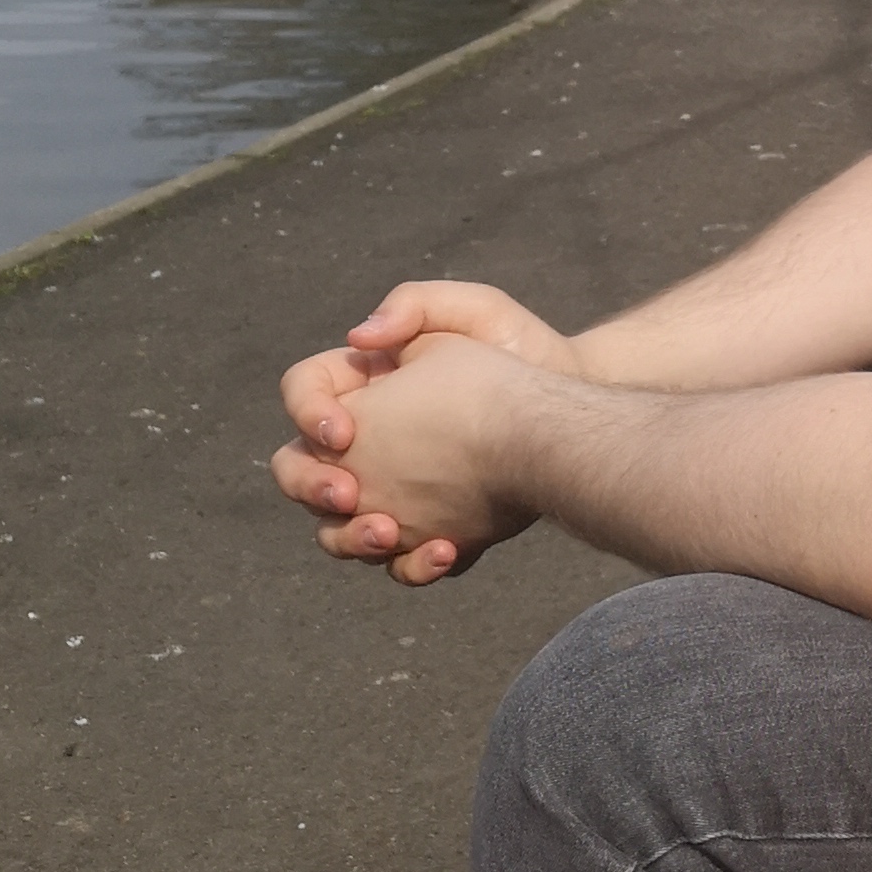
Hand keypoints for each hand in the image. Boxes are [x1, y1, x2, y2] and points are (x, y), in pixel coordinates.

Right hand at [279, 282, 578, 551]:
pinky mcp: (431, 526)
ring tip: (392, 535)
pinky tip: (445, 551)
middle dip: (311, 488)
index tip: (346, 432)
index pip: (303, 394)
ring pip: (339, 530)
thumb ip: (413, 305)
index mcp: (366, 383)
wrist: (572, 406)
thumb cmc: (522, 350)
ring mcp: (395, 490)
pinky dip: (413, 566)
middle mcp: (369, 441)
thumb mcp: (475, 310)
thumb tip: (357, 338)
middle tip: (349, 495)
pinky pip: (401, 561)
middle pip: (300, 471)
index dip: (307, 414)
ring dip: (353, 540)